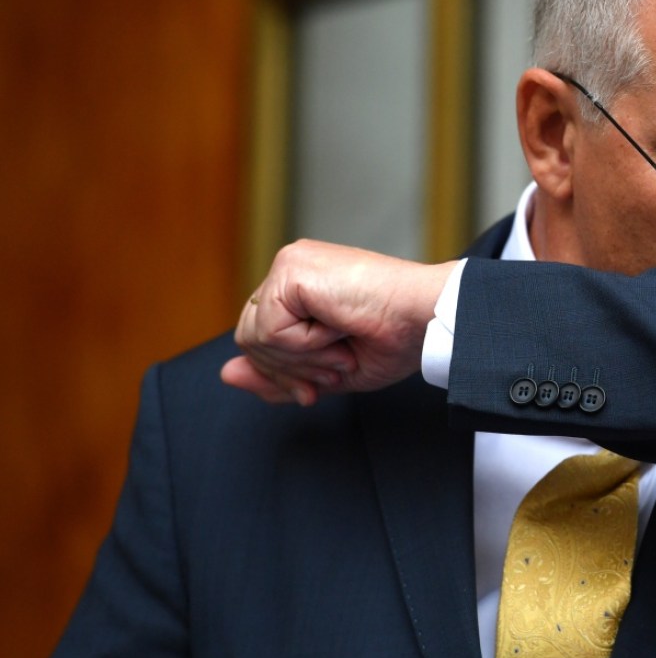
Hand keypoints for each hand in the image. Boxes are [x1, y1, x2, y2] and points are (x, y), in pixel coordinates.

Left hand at [220, 239, 455, 405]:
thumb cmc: (396, 338)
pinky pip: (270, 330)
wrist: (426, 319)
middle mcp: (291, 269)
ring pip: (254, 337)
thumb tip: (225, 375)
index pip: (260, 338)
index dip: (284, 372)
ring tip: (340, 350)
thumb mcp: (326, 370)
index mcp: (301, 287)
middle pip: (248, 339)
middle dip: (288, 371)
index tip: (314, 392)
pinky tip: (337, 330)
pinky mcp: (292, 270)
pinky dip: (304, 345)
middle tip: (334, 370)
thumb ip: (278, 374)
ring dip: (300, 359)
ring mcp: (290, 265)